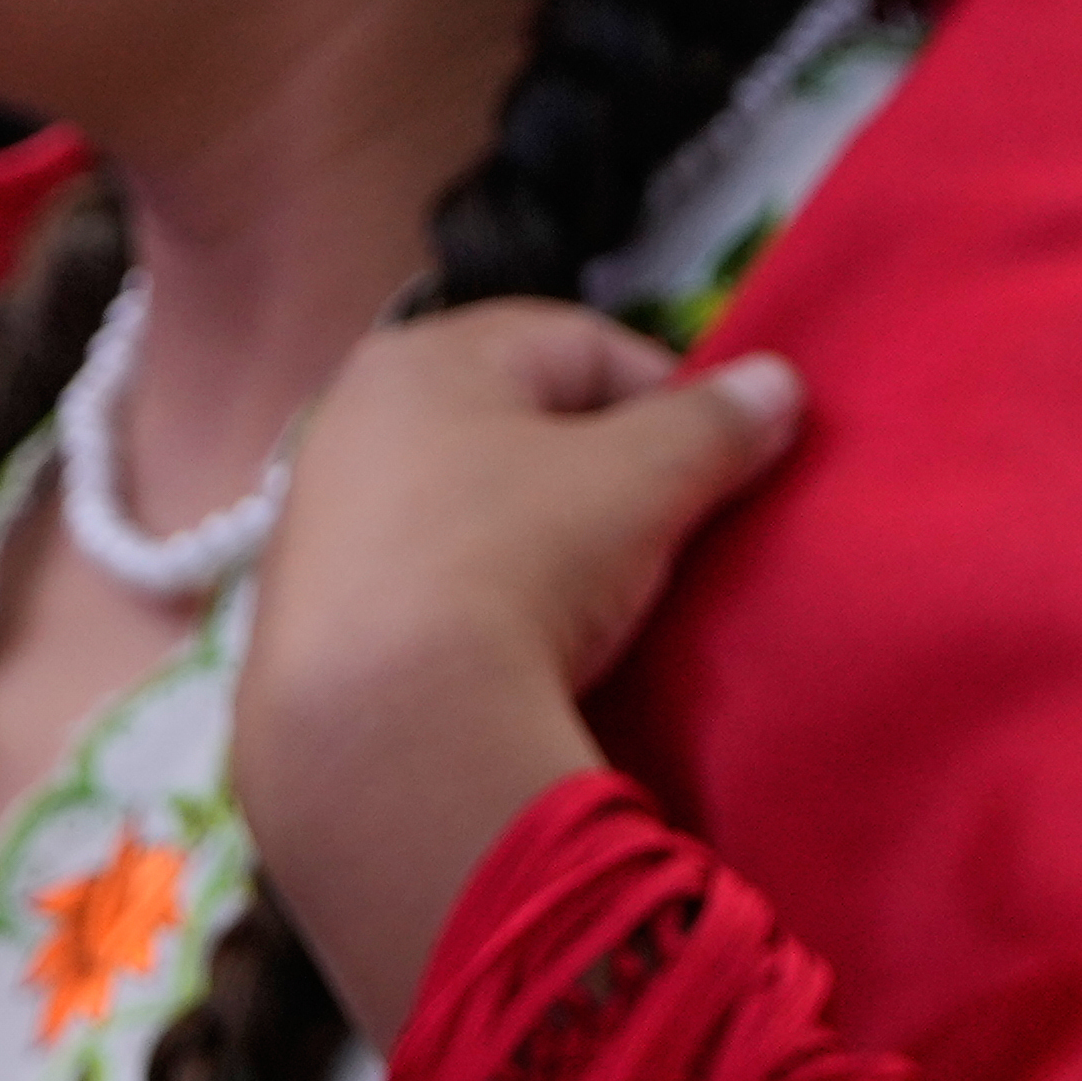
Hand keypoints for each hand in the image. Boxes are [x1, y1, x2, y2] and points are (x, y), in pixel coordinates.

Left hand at [231, 300, 801, 1038]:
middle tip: (664, 532)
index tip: (718, 463)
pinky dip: (476, 606)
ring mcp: (315, 525)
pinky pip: (420, 588)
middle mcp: (350, 421)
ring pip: (465, 509)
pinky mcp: (303, 622)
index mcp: (424, 358)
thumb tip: (778, 384)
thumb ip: (715, 425)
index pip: (581, 344)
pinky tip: (520, 657)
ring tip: (600, 605)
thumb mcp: (644, 481)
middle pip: (518, 425)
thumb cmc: (519, 562)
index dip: (668, 396)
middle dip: (600, 471)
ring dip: (535, 541)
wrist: (389, 735)